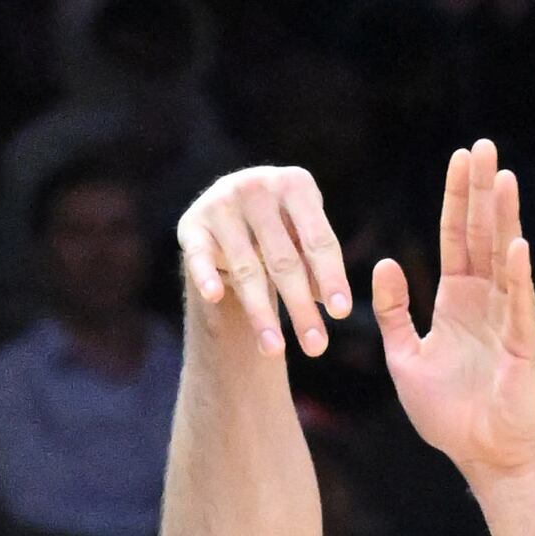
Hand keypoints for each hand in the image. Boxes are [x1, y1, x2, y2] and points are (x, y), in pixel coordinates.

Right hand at [178, 162, 346, 358]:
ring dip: (261, 313)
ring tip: (274, 350)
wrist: (230, 208)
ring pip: (247, 268)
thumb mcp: (303, 240)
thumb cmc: (280, 229)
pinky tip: (215, 296)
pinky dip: (206, 275)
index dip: (332, 278)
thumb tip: (335, 306)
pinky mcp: (192, 224)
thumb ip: (318, 268)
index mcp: (296, 184)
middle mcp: (258, 186)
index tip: (342, 315)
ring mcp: (222, 203)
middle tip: (316, 347)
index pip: (318, 240)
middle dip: (301, 307)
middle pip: (284, 259)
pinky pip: (199, 256)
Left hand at [374, 140, 534, 484]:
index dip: (457, 198)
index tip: (459, 158)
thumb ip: (392, 312)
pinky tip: (518, 245)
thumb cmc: (448, 413)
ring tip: (504, 178)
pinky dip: (519, 276)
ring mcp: (509, 319)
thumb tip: (386, 265)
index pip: (456, 237)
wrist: (481, 455)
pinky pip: (520, 305)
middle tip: (484, 146)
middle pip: (483, 235)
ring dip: (504, 219)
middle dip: (482, 191)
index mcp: (458, 301)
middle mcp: (487, 301)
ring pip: (505, 259)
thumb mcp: (404, 356)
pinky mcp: (524, 346)